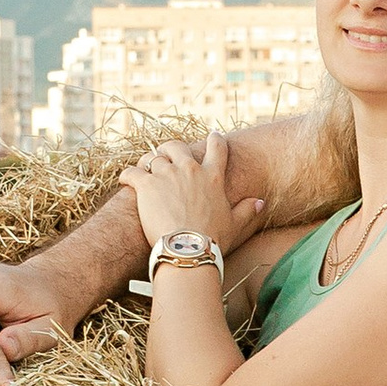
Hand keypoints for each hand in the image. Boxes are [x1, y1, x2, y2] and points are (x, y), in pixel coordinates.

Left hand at [123, 134, 265, 256]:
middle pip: (177, 146)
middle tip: (165, 154)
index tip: (212, 136)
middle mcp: (189, 169)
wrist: (188, 249)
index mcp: (212, 176)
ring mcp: (166, 175)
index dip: (214, 139)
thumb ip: (248, 210)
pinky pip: (132, 172)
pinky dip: (128, 175)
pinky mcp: (146, 185)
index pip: (217, 148)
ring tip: (144, 169)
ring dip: (148, 162)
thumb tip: (260, 202)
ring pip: (153, 157)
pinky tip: (126, 180)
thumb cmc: (213, 239)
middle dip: (170, 148)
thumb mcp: (235, 224)